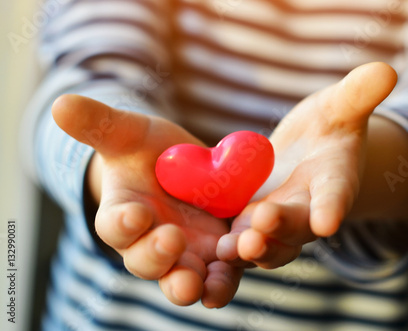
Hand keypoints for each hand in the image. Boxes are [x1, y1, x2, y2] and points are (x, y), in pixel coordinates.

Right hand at [52, 95, 242, 307]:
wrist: (181, 166)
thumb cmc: (147, 151)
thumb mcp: (129, 134)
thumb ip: (100, 124)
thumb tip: (61, 103)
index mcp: (123, 216)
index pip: (115, 226)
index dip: (123, 223)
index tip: (136, 213)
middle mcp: (150, 243)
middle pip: (147, 261)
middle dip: (157, 257)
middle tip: (171, 241)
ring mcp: (184, 254)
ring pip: (183, 278)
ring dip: (192, 282)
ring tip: (201, 282)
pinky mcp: (216, 254)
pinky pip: (221, 273)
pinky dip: (226, 277)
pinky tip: (240, 265)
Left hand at [217, 62, 397, 268]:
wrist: (305, 152)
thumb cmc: (328, 125)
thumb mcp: (341, 105)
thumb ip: (359, 93)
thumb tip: (386, 70)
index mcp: (334, 181)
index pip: (336, 193)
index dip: (332, 206)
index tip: (328, 220)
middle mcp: (307, 208)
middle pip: (297, 225)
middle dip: (281, 227)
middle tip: (261, 227)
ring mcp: (277, 221)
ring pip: (268, 242)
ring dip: (252, 248)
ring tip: (231, 248)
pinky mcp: (250, 222)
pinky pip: (241, 239)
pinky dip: (230, 248)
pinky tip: (212, 249)